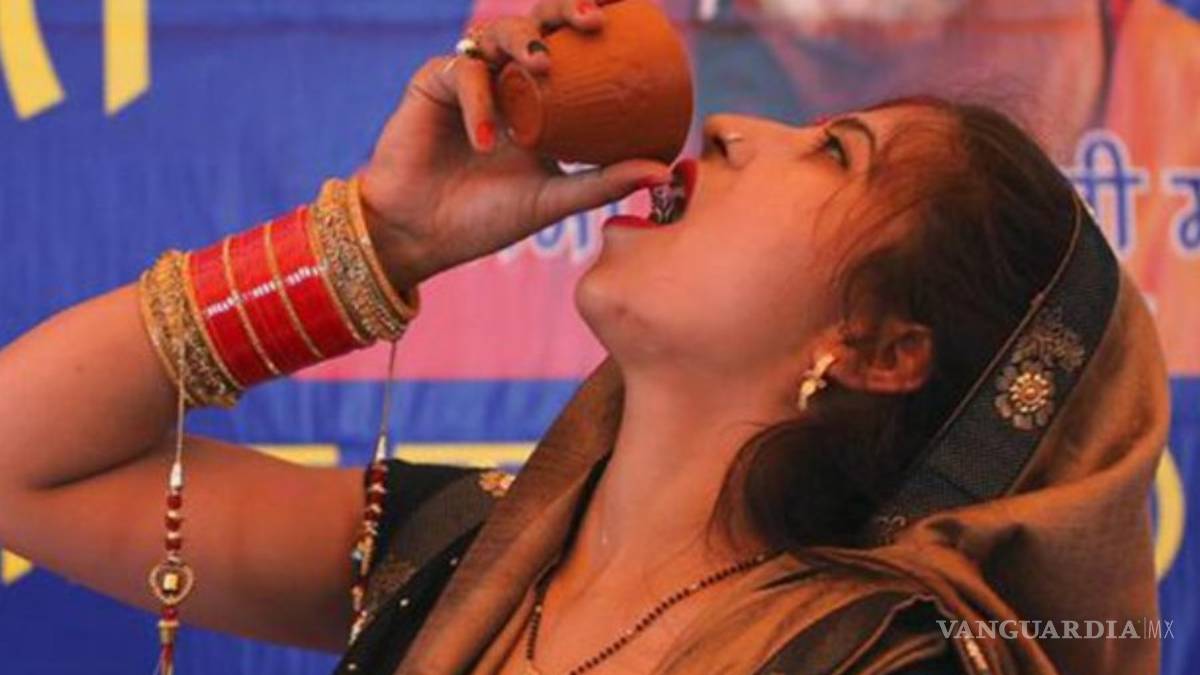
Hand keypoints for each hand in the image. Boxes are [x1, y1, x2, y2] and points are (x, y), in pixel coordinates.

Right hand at [359, 0, 672, 288]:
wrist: (421, 235)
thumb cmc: (486, 219)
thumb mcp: (554, 200)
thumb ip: (603, 183)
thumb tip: (664, 172)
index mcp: (541, 100)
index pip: (572, 46)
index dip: (593, 19)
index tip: (630, 10)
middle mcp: (507, 80)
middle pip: (538, 23)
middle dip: (564, 9)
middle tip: (592, 21)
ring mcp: (471, 78)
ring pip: (498, 32)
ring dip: (524, 40)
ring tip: (542, 66)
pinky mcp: (432, 83)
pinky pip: (463, 72)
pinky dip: (479, 101)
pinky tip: (486, 139)